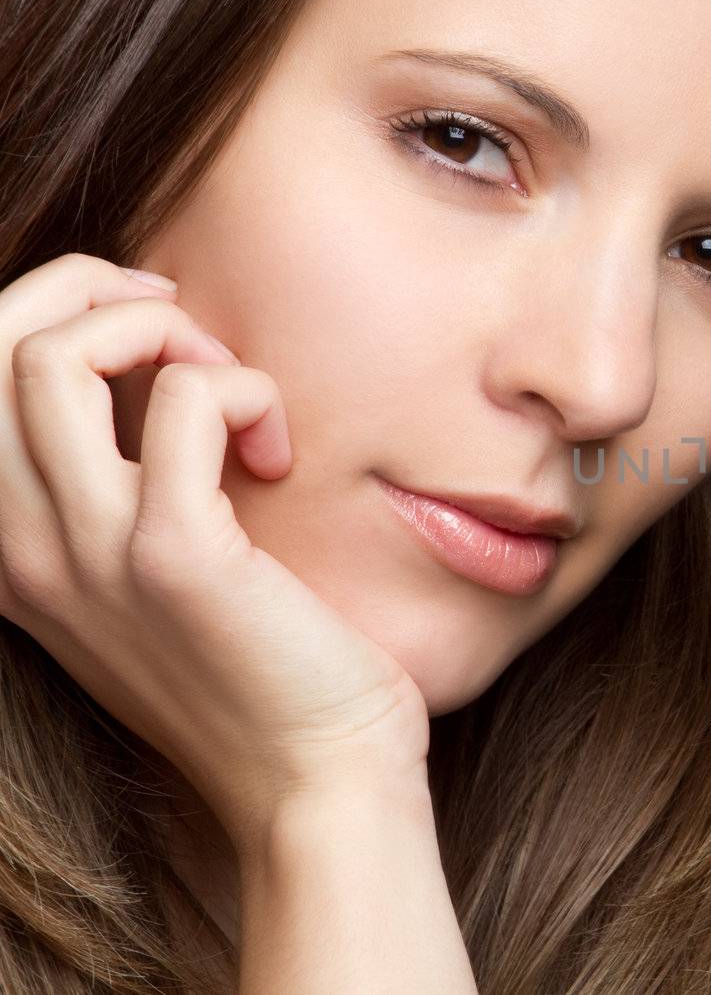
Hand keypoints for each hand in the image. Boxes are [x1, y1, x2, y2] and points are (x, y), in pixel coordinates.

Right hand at [0, 253, 429, 848]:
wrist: (316, 784)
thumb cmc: (261, 673)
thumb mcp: (154, 578)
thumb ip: (123, 492)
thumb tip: (159, 379)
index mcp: (10, 551)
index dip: (51, 314)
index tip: (154, 331)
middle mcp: (20, 551)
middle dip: (90, 290)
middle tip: (189, 325)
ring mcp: (86, 554)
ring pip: (53, 356)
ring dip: (163, 333)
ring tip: (236, 392)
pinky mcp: (174, 557)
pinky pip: (185, 400)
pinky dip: (242, 389)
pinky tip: (277, 451)